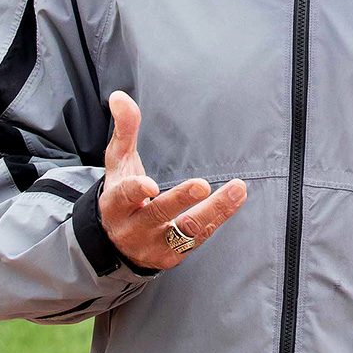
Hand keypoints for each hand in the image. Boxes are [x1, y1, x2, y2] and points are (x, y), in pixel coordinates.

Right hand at [99, 91, 247, 270]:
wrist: (116, 244)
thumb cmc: (121, 194)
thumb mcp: (118, 164)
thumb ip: (124, 130)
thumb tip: (119, 96)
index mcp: (116, 204)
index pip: (123, 197)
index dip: (135, 191)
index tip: (149, 186)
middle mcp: (133, 228)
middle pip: (157, 215)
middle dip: (179, 200)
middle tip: (201, 185)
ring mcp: (154, 245)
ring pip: (186, 231)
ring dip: (214, 210)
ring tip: (237, 188)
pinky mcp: (173, 256)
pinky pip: (199, 238)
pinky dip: (219, 218)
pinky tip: (236, 198)